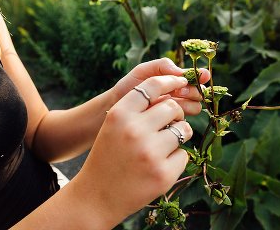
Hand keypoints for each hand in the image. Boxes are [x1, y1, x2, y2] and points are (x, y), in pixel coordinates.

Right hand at [77, 75, 193, 224]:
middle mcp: (134, 130)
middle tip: (167, 126)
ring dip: (178, 136)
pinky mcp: (164, 174)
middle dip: (174, 115)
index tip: (180, 82)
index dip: (170, 81)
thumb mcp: (112, 127)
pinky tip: (156, 168)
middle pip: (172, 107)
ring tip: (160, 149)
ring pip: (183, 130)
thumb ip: (135, 110)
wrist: (96, 196)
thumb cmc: (107, 158)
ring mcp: (150, 152)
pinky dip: (174, 160)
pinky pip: (183, 155)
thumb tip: (172, 92)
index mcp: (119, 114)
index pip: (152, 86)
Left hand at [110, 58, 210, 114]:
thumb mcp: (143, 72)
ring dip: (187, 103)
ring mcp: (176, 110)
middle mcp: (179, 95)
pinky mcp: (171, 124)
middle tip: (179, 91)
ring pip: (194, 107)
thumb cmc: (128, 87)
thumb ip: (161, 66)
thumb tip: (181, 72)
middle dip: (193, 91)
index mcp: (174, 80)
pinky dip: (178, 115)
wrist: (114, 107)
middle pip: (198, 93)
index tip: (203, 76)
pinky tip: (165, 113)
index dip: (201, 76)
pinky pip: (184, 120)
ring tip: (170, 101)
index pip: (194, 77)